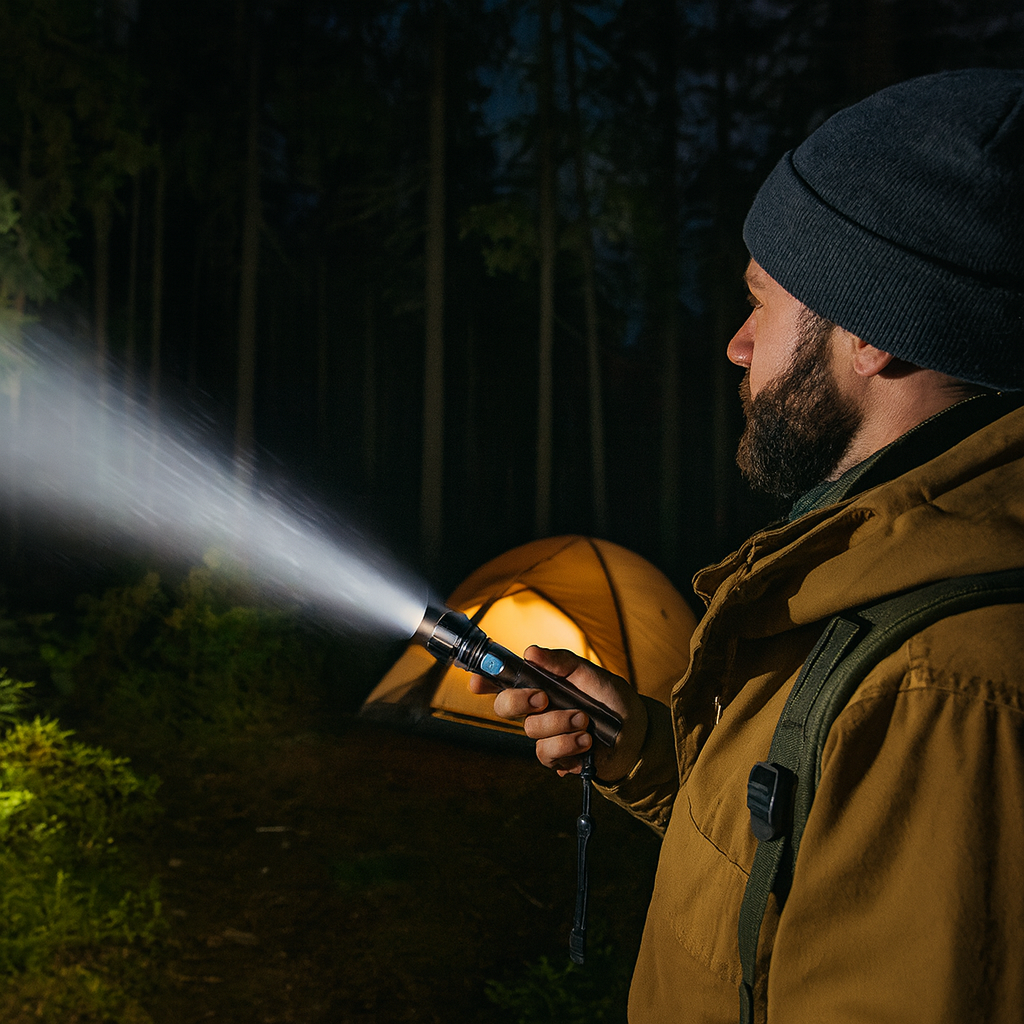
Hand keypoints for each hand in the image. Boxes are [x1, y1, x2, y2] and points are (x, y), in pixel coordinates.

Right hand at [469, 645, 647, 780]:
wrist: (637, 734)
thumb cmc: (613, 700)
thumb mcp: (592, 674)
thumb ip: (562, 663)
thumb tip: (530, 652)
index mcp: (542, 684)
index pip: (505, 681)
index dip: (486, 680)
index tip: (478, 681)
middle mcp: (538, 709)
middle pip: (505, 707)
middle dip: (518, 700)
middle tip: (544, 698)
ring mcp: (545, 734)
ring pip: (530, 730)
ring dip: (558, 724)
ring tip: (585, 721)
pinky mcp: (557, 757)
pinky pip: (547, 753)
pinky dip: (567, 745)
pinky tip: (586, 741)